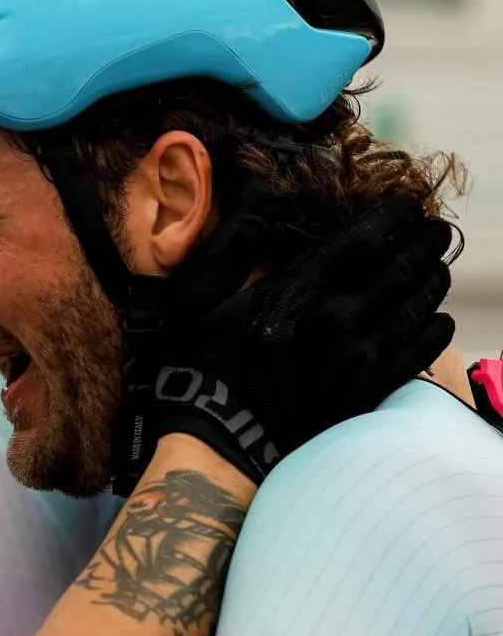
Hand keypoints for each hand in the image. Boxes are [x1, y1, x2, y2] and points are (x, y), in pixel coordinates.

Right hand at [125, 197, 454, 490]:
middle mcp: (339, 319)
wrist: (218, 449)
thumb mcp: (196, 297)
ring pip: (417, 307)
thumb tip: (259, 187)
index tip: (408, 205)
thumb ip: (235, 239)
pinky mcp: (367, 393)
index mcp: (300, 290)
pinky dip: (435, 330)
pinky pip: (419, 354)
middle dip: (425, 244)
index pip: (369, 238)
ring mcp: (358, 359)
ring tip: (438, 266)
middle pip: (403, 268)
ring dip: (434, 280)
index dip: (397, 217)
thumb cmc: (199, 368)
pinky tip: (437, 318)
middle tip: (437, 230)